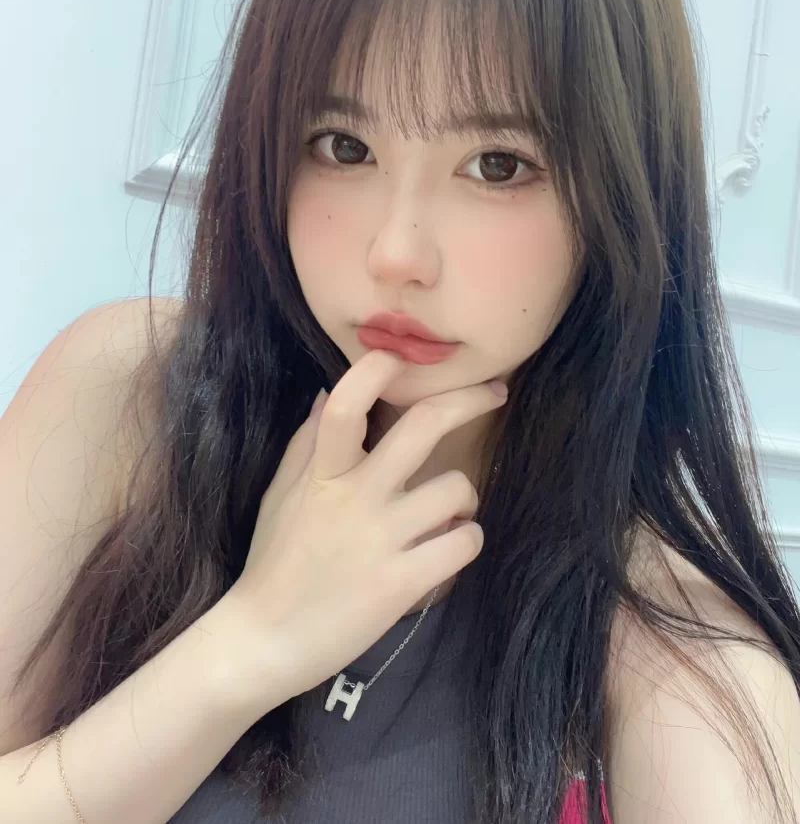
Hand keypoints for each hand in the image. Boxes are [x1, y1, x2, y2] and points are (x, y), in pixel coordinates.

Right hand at [221, 349, 506, 702]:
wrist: (263, 642)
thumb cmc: (273, 562)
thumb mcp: (280, 495)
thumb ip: (306, 443)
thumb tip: (325, 393)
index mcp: (322, 473)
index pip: (347, 404)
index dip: (375, 371)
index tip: (398, 356)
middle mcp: (355, 497)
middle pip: (424, 426)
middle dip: (469, 399)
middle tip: (495, 391)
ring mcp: (381, 540)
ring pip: (457, 489)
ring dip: (463, 499)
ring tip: (449, 514)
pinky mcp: (402, 584)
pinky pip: (463, 543)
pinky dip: (463, 542)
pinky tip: (446, 551)